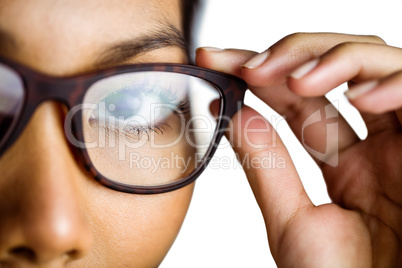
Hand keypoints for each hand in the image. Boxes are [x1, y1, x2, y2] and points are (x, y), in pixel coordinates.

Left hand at [196, 33, 401, 266]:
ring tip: (297, 80)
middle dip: (291, 56)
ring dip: (335, 60)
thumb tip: (238, 116)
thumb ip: (268, 167)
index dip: (259, 76)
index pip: (299, 101)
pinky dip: (393, 84)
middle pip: (336, 71)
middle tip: (249, 66)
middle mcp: (376, 146)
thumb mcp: (293, 220)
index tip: (218, 64)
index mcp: (345, 164)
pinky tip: (360, 97)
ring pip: (376, 66)